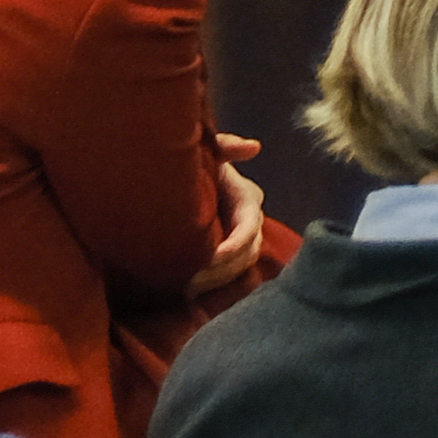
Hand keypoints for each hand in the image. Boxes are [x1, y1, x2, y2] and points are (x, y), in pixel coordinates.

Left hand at [195, 149, 271, 303]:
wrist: (183, 177)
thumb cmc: (195, 162)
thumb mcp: (208, 151)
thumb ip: (225, 146)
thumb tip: (254, 147)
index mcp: (247, 199)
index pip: (250, 228)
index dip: (235, 245)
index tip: (212, 258)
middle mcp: (249, 221)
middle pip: (248, 253)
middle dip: (224, 270)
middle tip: (192, 282)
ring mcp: (239, 237)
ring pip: (241, 266)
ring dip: (218, 280)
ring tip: (189, 288)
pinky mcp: (228, 250)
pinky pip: (229, 272)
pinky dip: (214, 284)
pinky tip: (190, 291)